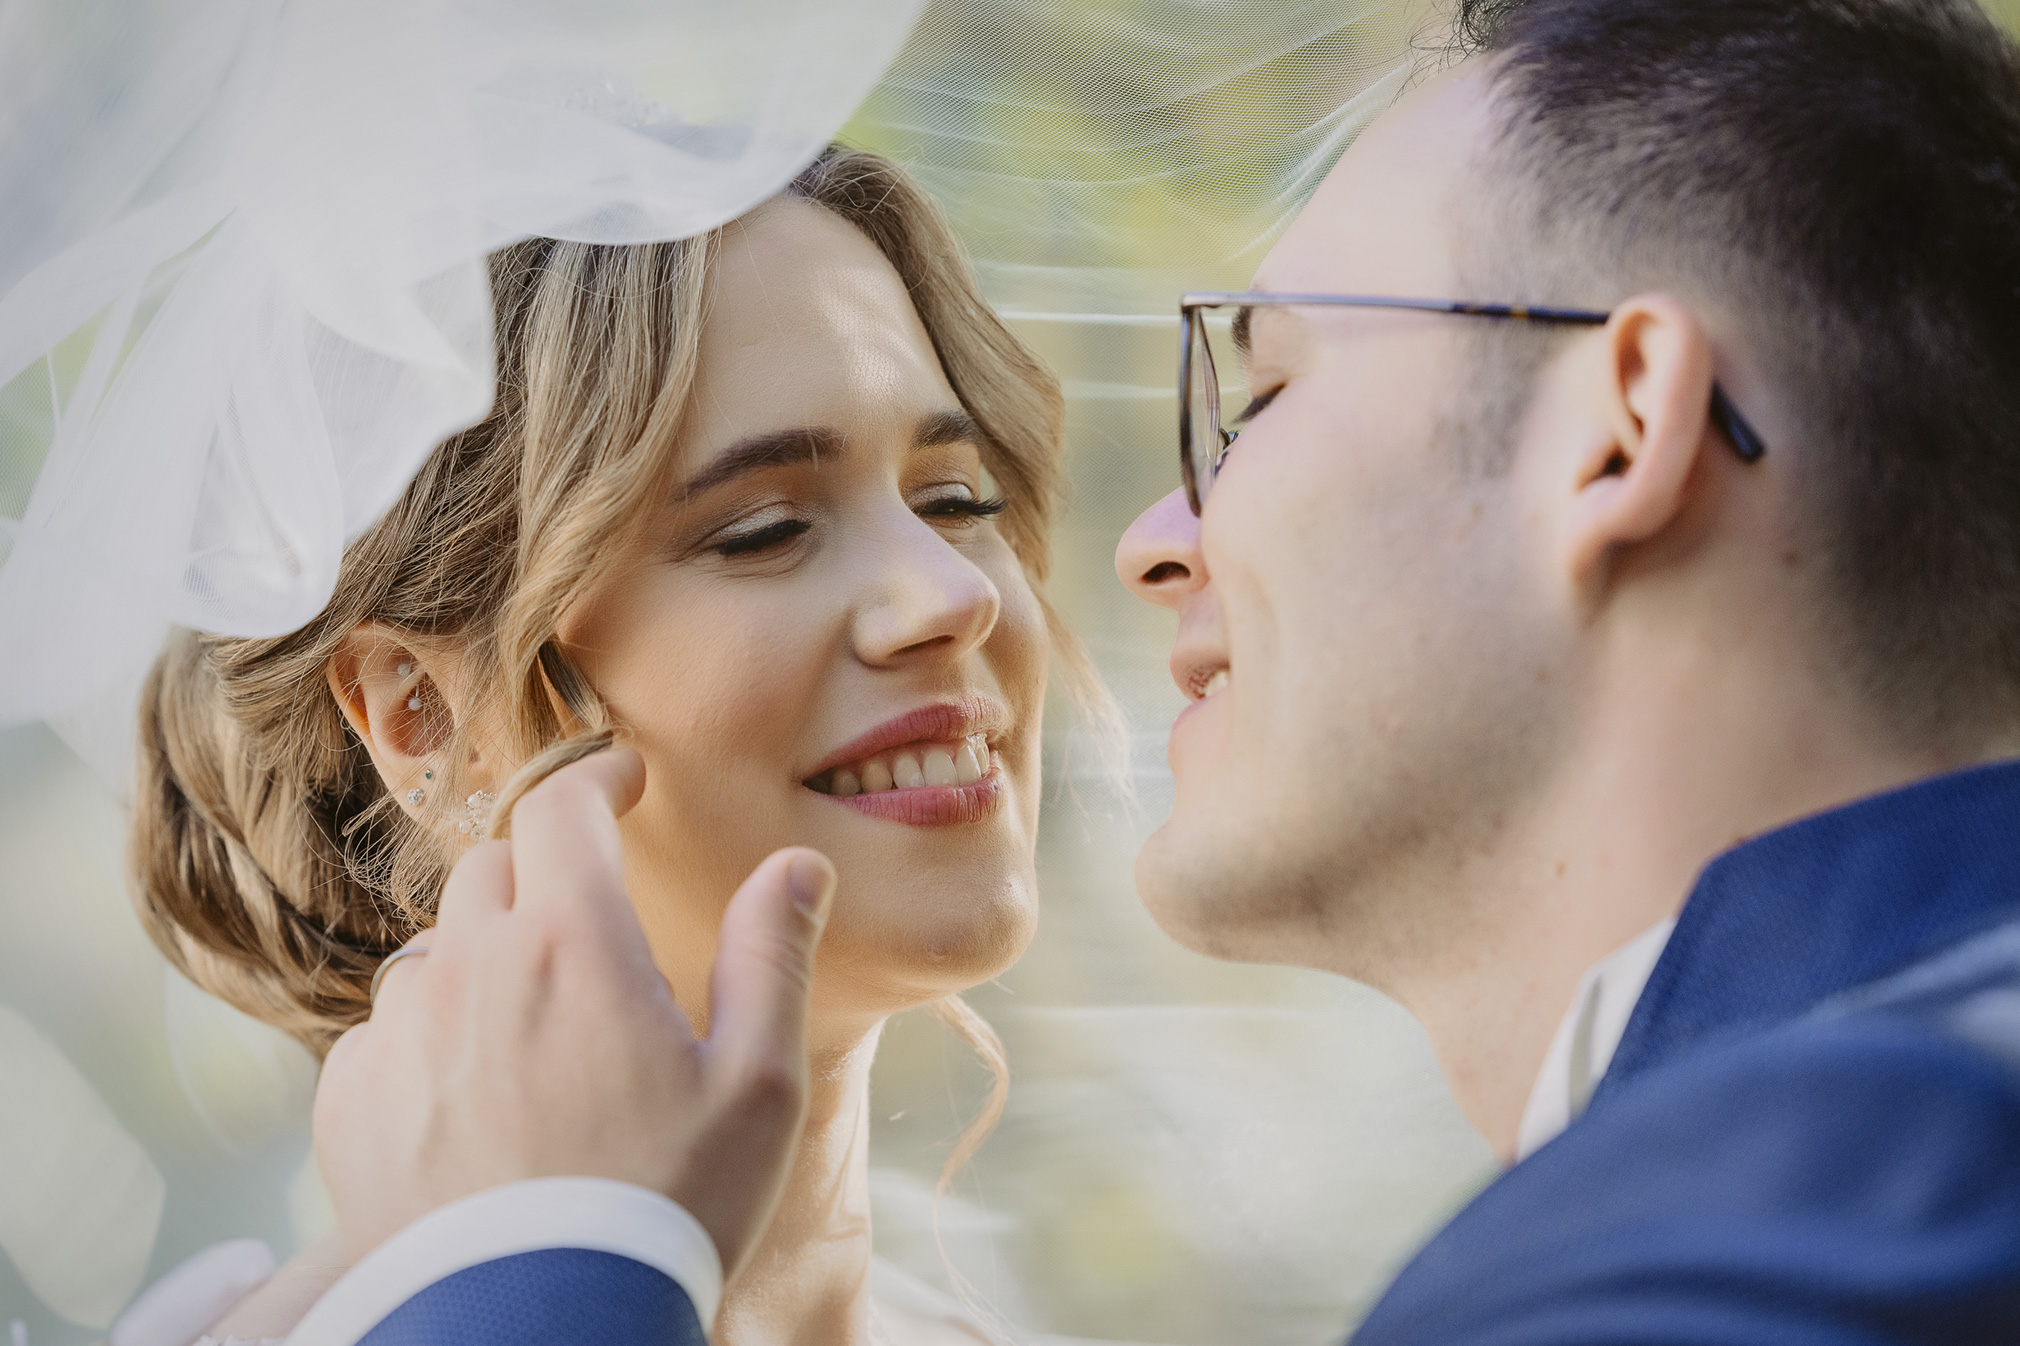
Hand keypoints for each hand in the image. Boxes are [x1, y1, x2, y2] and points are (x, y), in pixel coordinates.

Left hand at [313, 747, 834, 1276]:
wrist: (538, 1326)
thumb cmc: (663, 1206)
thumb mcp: (757, 1084)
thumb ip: (771, 956)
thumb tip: (795, 865)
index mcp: (575, 942)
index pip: (563, 805)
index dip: (596, 777)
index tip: (622, 781)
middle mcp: (472, 966)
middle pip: (495, 868)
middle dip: (548, 873)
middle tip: (595, 923)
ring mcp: (400, 1033)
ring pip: (437, 948)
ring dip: (484, 957)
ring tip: (536, 1026)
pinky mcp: (351, 1100)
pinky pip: (385, 1029)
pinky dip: (429, 1034)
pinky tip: (476, 1093)